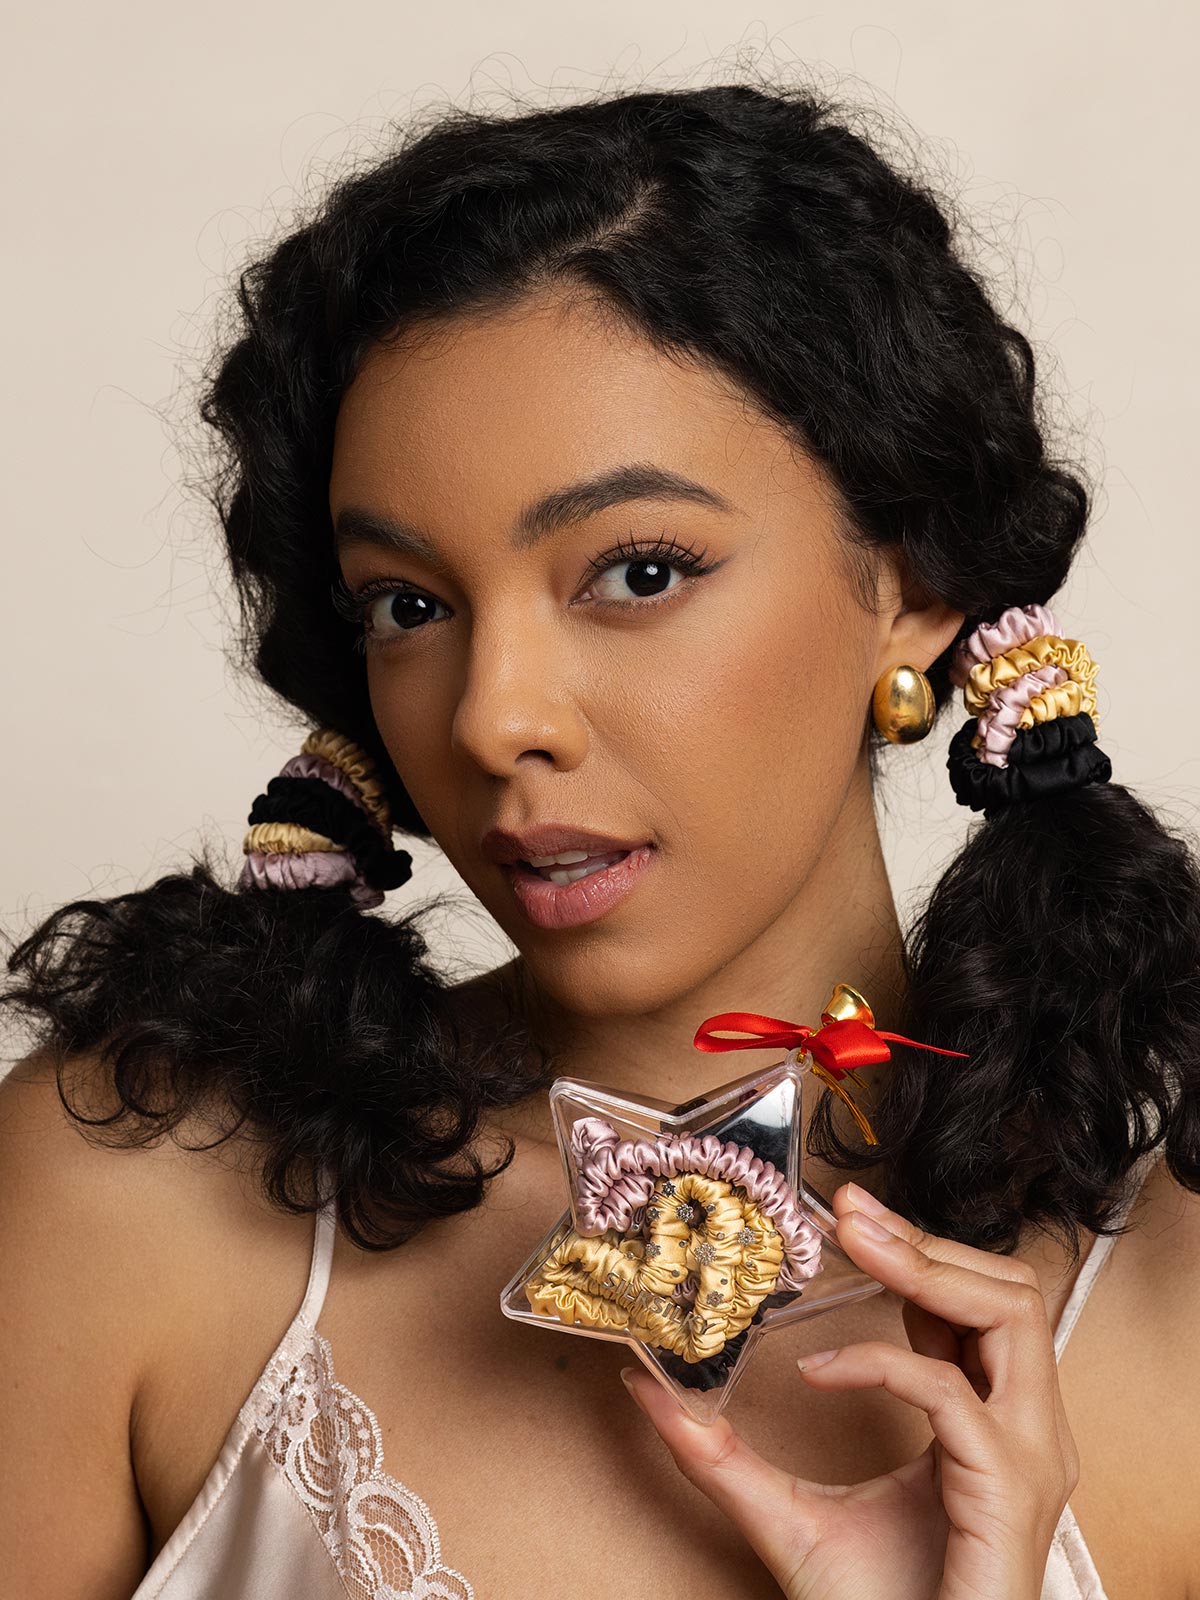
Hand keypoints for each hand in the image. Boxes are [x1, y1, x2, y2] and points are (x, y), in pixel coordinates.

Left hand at [619, 1182, 1078, 1599]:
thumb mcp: (781, 1513)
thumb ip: (719, 1453)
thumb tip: (648, 1389)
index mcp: (985, 1424)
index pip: (971, 1307)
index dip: (914, 1250)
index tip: (846, 1216)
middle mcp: (1022, 1431)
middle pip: (1010, 1292)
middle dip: (926, 1240)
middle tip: (849, 1212)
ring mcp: (1026, 1457)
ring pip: (1010, 1315)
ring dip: (928, 1269)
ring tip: (857, 1246)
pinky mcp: (1008, 1488)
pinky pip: (949, 1392)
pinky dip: (880, 1365)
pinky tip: (818, 1373)